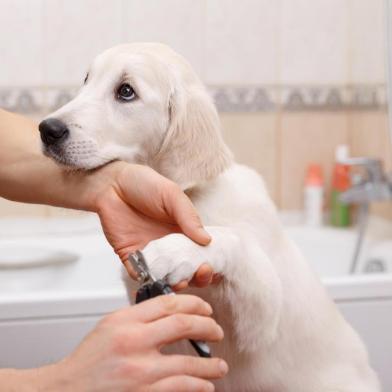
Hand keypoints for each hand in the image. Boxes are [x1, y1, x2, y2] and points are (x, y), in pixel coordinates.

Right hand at [24, 296, 227, 391]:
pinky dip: (198, 386)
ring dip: (211, 365)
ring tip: (219, 366)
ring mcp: (139, 372)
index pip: (169, 303)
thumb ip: (140, 316)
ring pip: (188, 363)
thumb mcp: (111, 325)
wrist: (68, 390)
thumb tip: (173, 312)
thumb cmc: (89, 360)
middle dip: (208, 326)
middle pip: (183, 325)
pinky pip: (180, 388)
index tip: (205, 309)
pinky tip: (205, 386)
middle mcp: (133, 342)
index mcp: (125, 321)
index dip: (194, 303)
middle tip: (217, 331)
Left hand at [91, 162, 219, 287]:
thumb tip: (207, 241)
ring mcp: (151, 253)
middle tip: (201, 273)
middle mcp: (170, 246)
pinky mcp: (131, 257)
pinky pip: (141, 274)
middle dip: (197, 276)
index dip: (209, 262)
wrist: (112, 183)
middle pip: (188, 268)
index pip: (201, 252)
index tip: (213, 266)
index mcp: (184, 231)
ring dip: (176, 282)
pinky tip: (156, 277)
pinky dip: (148, 280)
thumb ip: (189, 217)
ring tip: (181, 280)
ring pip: (166, 276)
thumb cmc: (145, 184)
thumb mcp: (172, 195)